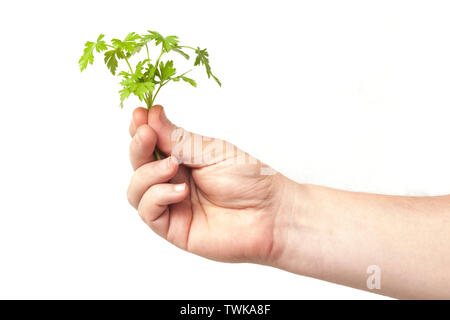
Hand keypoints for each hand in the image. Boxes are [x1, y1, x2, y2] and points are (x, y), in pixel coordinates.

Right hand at [127, 106, 291, 263]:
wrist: (272, 213)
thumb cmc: (250, 179)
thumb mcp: (211, 151)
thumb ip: (178, 139)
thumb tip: (152, 115)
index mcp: (184, 159)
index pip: (151, 143)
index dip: (141, 128)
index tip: (139, 114)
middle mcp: (174, 181)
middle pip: (139, 164)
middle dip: (138, 147)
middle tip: (145, 133)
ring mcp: (173, 204)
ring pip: (136, 189)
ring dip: (147, 173)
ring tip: (172, 166)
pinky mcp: (174, 228)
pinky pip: (148, 211)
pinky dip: (157, 196)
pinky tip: (180, 191)